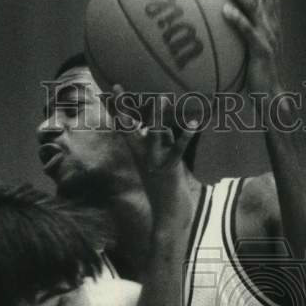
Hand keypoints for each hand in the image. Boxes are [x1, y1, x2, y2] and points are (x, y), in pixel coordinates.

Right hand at [112, 84, 196, 212]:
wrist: (167, 218)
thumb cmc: (167, 192)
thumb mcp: (163, 163)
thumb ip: (163, 145)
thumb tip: (164, 129)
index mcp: (140, 154)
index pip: (126, 127)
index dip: (118, 109)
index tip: (113, 91)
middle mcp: (143, 157)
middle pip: (130, 128)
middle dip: (123, 107)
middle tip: (116, 87)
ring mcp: (154, 163)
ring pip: (156, 136)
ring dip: (159, 117)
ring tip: (162, 97)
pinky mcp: (169, 170)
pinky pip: (177, 151)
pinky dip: (185, 137)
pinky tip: (192, 125)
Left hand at [216, 0, 282, 93]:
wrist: (272, 96)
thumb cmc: (258, 75)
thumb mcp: (253, 50)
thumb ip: (244, 34)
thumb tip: (222, 26)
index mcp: (273, 23)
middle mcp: (272, 25)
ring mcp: (268, 36)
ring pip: (253, 5)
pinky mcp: (262, 50)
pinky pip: (248, 30)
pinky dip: (237, 18)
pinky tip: (224, 11)